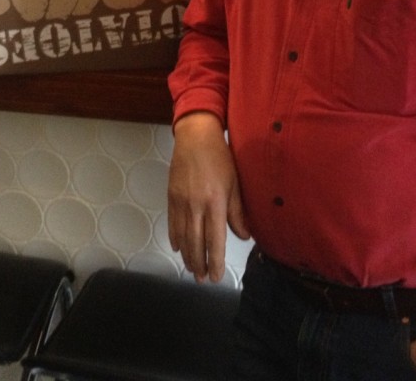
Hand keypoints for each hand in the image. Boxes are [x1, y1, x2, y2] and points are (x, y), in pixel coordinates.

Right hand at [167, 113, 249, 282]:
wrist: (195, 138)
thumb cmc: (220, 159)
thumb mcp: (235, 184)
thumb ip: (238, 212)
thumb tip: (244, 236)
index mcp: (215, 203)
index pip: (214, 240)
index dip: (214, 261)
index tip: (215, 276)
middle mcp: (196, 206)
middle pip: (195, 242)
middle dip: (198, 263)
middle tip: (202, 279)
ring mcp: (181, 202)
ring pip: (182, 236)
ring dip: (186, 255)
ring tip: (191, 269)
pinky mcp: (171, 196)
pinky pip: (172, 222)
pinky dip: (175, 237)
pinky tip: (178, 247)